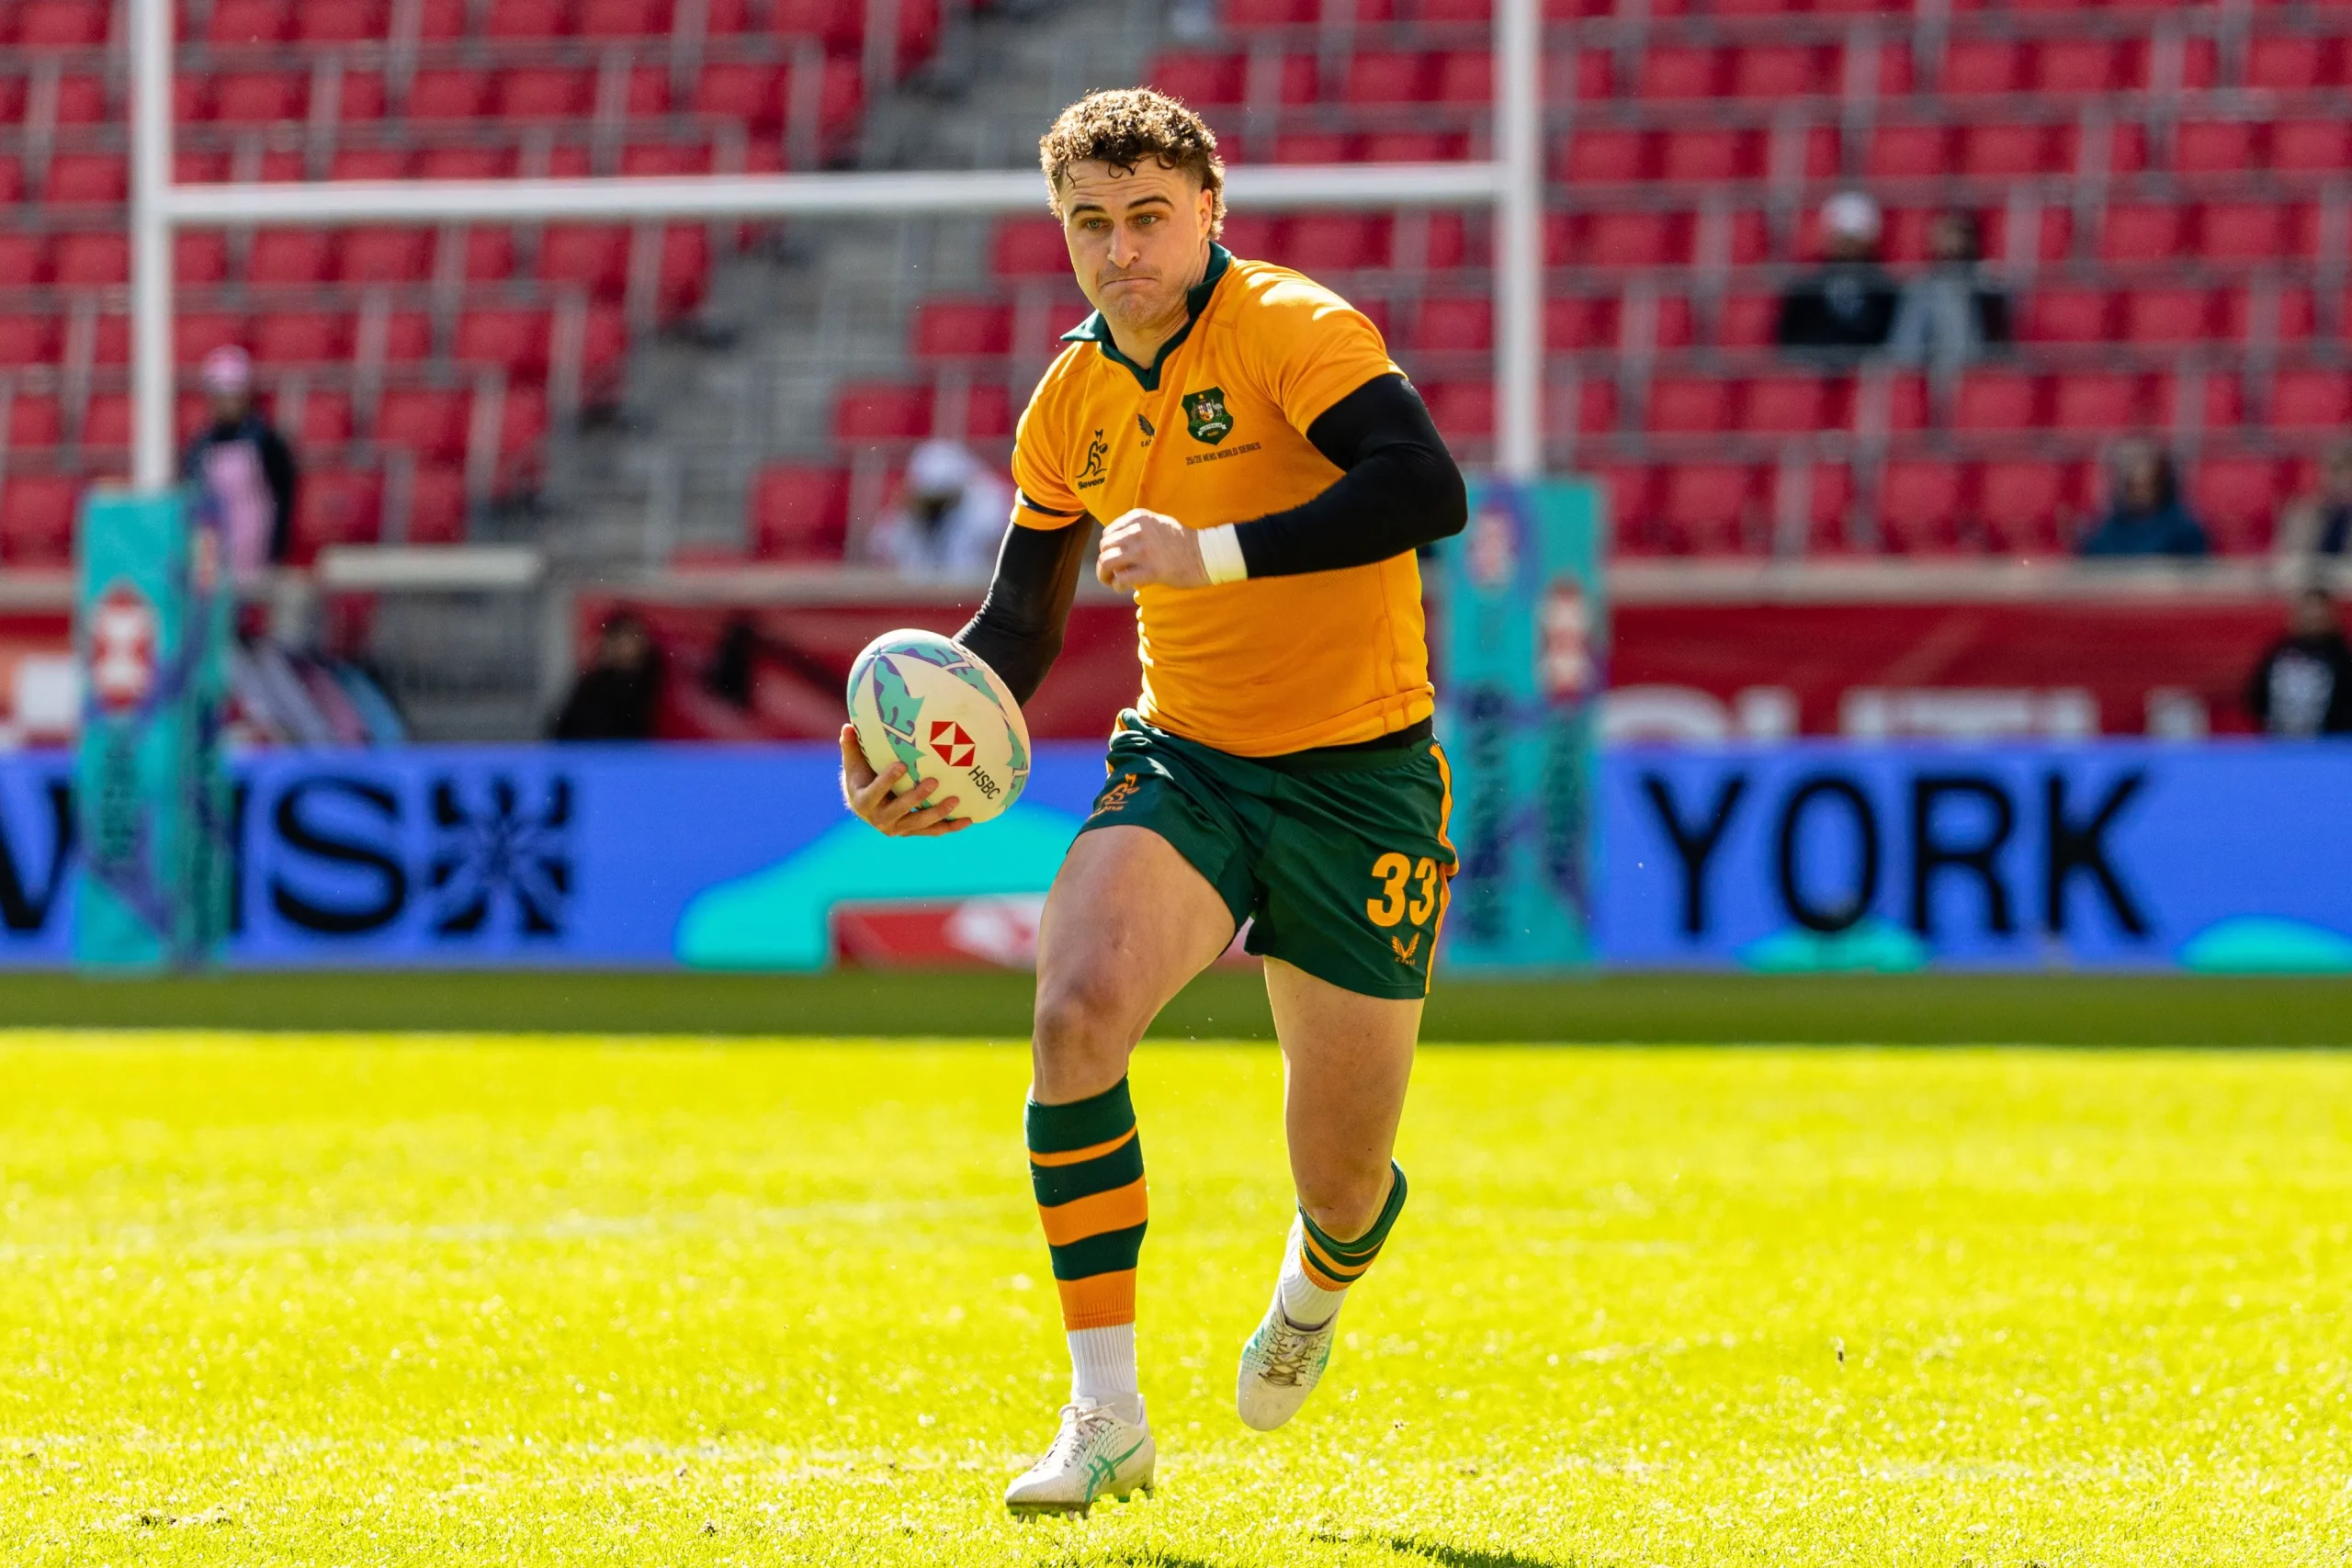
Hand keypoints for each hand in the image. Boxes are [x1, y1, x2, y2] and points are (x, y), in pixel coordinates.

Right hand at [838, 723, 969, 835]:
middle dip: (917, 798)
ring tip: (955, 799)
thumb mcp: (854, 763)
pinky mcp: (912, 831)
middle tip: (934, 781)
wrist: (865, 805)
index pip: (875, 792)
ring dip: (938, 814)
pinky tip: (968, 819)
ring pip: (919, 823)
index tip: (902, 765)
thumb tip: (847, 726)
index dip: (888, 781)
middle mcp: (880, 819)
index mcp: (864, 802)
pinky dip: (950, 826)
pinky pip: (932, 831)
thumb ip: (851, 746)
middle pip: (900, 811)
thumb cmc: (861, 777)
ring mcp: (897, 828)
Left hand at [1097, 508, 1208, 594]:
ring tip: (1111, 581)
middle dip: (1104, 562)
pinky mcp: (1151, 570)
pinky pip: (1122, 579)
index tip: (1116, 558)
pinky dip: (1117, 586)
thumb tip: (1117, 541)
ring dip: (1104, 575)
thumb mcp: (1159, 523)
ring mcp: (1145, 551)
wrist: (1206, 554)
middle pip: (1105, 548)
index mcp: (1139, 518)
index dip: (1108, 548)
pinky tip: (1122, 588)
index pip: (1108, 533)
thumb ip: (1138, 527)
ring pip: (1107, 562)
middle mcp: (1139, 531)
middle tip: (1110, 573)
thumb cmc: (1183, 542)